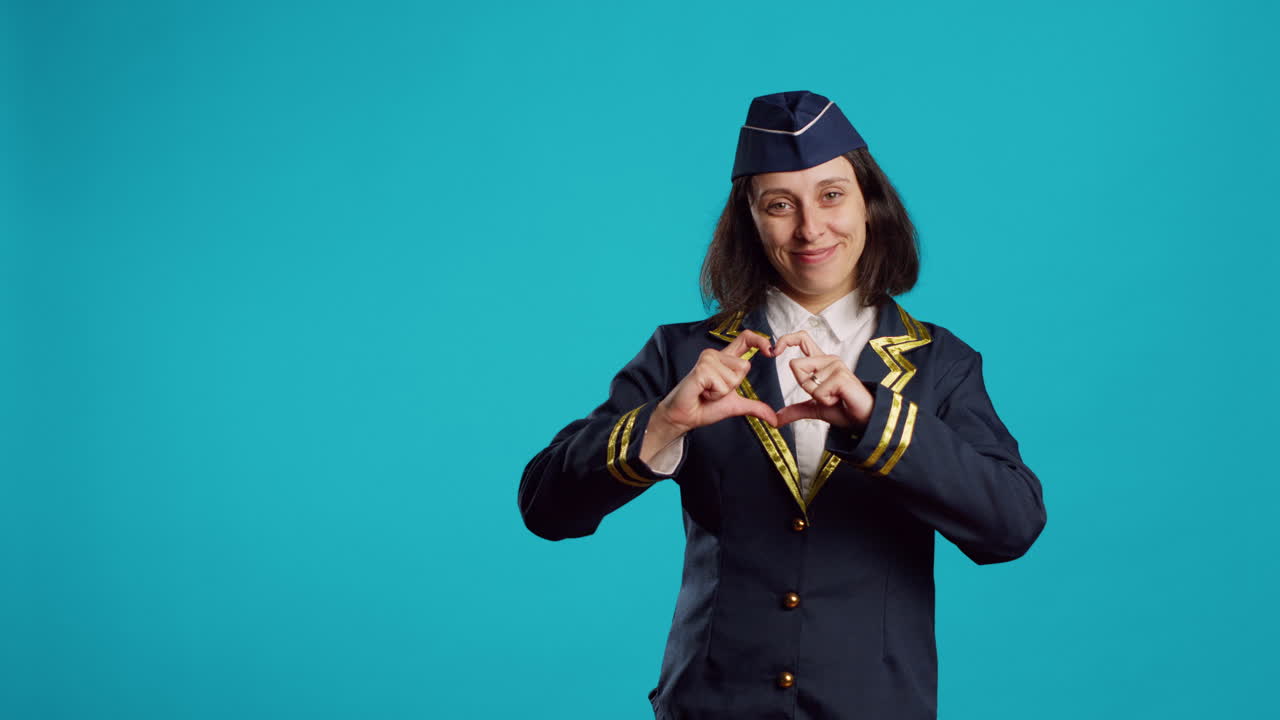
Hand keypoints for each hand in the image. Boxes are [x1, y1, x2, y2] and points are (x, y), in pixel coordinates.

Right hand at [641, 331, 778, 462]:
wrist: (685, 417)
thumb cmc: (704, 407)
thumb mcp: (736, 405)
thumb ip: (755, 407)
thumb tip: (774, 419)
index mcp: (725, 359)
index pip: (746, 339)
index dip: (760, 340)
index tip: (770, 350)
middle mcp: (716, 355)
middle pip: (744, 366)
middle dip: (734, 385)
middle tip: (715, 390)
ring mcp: (708, 360)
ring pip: (734, 376)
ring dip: (723, 392)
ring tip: (707, 391)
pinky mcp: (701, 369)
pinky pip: (722, 385)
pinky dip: (715, 395)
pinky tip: (702, 392)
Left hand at [772, 330, 873, 430]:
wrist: (864, 419)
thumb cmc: (844, 409)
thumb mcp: (815, 409)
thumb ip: (795, 410)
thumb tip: (776, 419)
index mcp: (821, 362)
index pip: (802, 339)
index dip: (786, 340)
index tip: (774, 351)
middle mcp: (829, 359)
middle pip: (795, 365)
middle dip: (803, 386)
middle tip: (824, 395)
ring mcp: (836, 366)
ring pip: (806, 380)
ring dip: (816, 396)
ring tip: (835, 398)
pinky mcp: (841, 376)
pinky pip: (817, 391)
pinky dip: (825, 401)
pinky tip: (839, 400)